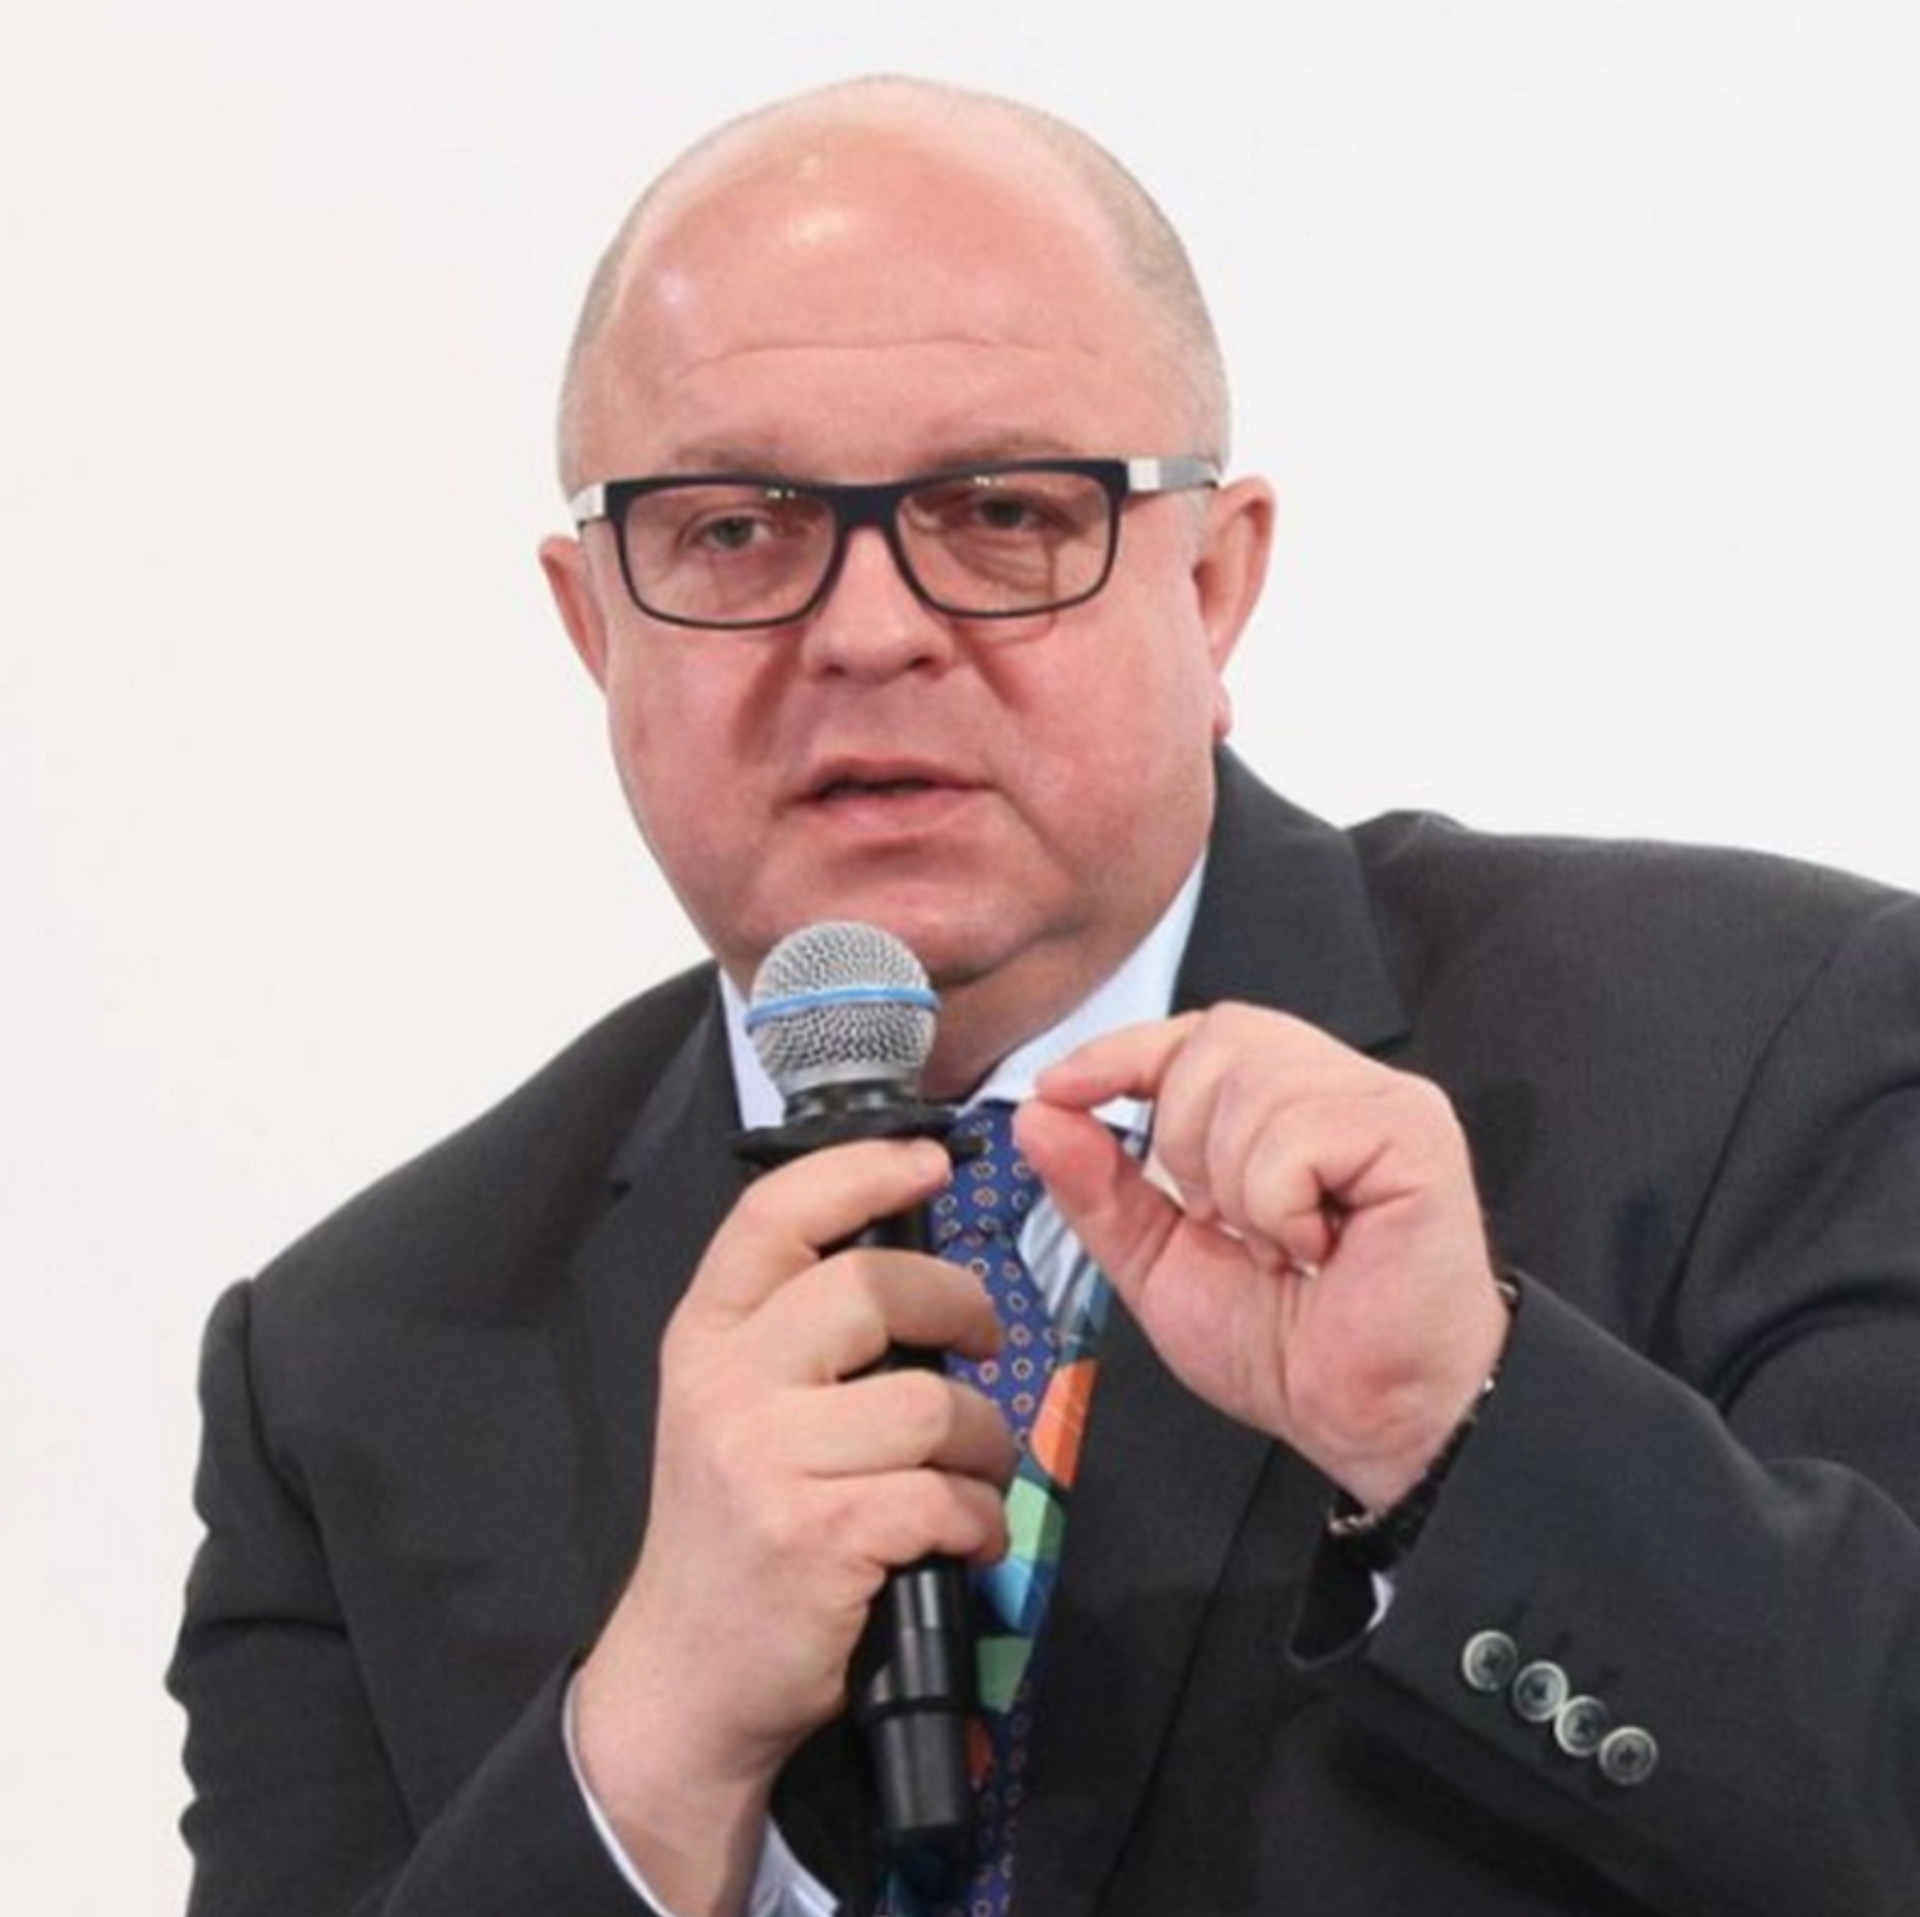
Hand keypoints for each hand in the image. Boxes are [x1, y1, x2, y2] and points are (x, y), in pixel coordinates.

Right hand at [573, 1136, 1012, 1915]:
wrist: (689, 1676)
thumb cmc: (734, 1527)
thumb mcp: (731, 1406)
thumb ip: (796, 1331)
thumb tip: (912, 1269)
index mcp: (706, 1335)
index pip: (774, 1213)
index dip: (859, 1170)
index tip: (929, 1160)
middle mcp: (726, 1384)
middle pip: (868, 1287)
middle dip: (957, 1305)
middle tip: (985, 1338)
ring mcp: (765, 1460)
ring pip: (929, 1403)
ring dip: (985, 1441)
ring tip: (976, 1473)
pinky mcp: (815, 1536)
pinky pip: (943, 1496)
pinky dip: (979, 1518)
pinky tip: (964, 1536)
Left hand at [1019, 1005, 1509, 1511]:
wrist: (1370, 1422)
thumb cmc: (1294, 1348)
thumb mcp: (1161, 1264)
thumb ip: (1099, 1188)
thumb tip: (1040, 1115)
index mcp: (1286, 1105)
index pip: (1195, 1035)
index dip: (1123, 1052)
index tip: (1061, 1088)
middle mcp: (1338, 1087)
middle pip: (1216, 1042)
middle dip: (1184, 1142)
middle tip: (1226, 1223)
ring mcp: (1383, 1102)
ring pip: (1250, 1085)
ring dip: (1236, 1188)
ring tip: (1279, 1246)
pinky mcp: (1415, 1134)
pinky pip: (1295, 1136)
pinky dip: (1278, 1208)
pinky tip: (1317, 1249)